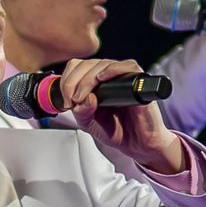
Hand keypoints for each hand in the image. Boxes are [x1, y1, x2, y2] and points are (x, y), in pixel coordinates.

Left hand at [61, 57, 186, 172]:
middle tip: (73, 100)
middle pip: (87, 64)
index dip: (67, 80)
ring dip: (88, 78)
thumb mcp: (89, 124)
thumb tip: (82, 99)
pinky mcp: (139, 82)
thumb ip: (81, 112)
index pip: (77, 67)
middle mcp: (109, 77)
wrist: (138, 144)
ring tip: (83, 96)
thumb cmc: (117, 131)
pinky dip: (113, 69)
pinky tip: (102, 78)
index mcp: (95, 83)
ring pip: (104, 63)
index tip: (66, 100)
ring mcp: (124, 78)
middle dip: (73, 82)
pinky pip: (129, 66)